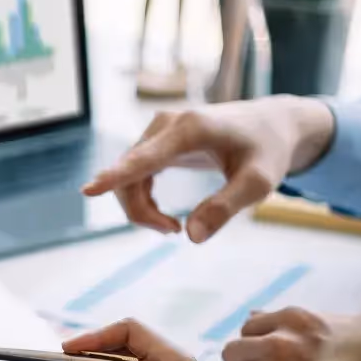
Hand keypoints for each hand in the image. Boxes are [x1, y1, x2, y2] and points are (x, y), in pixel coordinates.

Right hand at [83, 96, 334, 241]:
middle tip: (174, 232)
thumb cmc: (267, 152)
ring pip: (128, 177)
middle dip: (141, 212)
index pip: (144, 158)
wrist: (272, 125)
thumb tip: (191, 236)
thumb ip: (226, 208)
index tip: (88, 190)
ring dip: (141, 209)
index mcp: (191, 129)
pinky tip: (165, 216)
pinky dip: (143, 200)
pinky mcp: (157, 141)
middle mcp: (167, 124)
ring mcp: (159, 130)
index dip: (115, 176)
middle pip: (130, 175)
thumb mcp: (259, 183)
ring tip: (174, 228)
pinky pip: (133, 175)